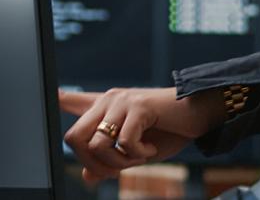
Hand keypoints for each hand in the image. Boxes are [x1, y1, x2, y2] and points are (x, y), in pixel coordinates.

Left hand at [59, 87, 224, 181]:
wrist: (199, 115)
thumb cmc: (169, 131)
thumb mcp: (136, 152)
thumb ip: (111, 160)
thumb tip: (87, 176)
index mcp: (107, 107)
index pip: (74, 101)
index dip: (59, 100)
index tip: (50, 95)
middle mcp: (109, 99)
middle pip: (73, 137)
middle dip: (92, 163)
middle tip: (116, 168)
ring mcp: (122, 101)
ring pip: (96, 145)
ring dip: (117, 163)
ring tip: (138, 157)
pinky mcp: (138, 106)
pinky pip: (123, 143)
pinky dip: (137, 155)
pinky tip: (151, 150)